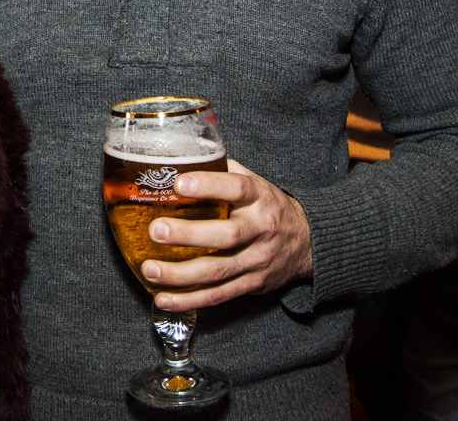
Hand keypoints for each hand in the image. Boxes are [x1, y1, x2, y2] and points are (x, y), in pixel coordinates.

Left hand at [142, 160, 312, 311]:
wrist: (307, 243)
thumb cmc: (268, 206)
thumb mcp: (254, 182)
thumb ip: (222, 170)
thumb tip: (182, 156)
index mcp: (260, 197)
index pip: (237, 188)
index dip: (208, 186)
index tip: (179, 184)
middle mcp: (260, 229)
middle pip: (226, 235)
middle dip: (188, 235)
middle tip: (156, 230)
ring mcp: (256, 260)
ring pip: (218, 271)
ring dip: (181, 274)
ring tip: (150, 269)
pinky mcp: (251, 285)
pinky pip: (218, 295)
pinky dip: (190, 300)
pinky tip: (164, 298)